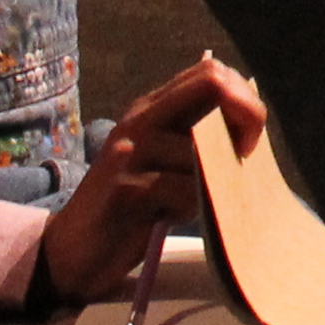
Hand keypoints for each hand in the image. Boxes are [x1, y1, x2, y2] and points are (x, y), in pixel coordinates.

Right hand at [37, 54, 264, 308]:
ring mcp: (130, 151)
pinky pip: (185, 190)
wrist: (73, 251)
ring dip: (211, 182)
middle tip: (244, 157)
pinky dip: (191, 207)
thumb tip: (251, 121)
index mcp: (151, 109)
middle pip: (213, 84)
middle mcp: (140, 119)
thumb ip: (197, 138)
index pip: (211, 72)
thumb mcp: (166, 163)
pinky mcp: (126, 189)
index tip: (247, 140)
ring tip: (188, 203)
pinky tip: (168, 218)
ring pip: (205, 147)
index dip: (244, 100)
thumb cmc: (131, 209)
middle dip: (247, 116)